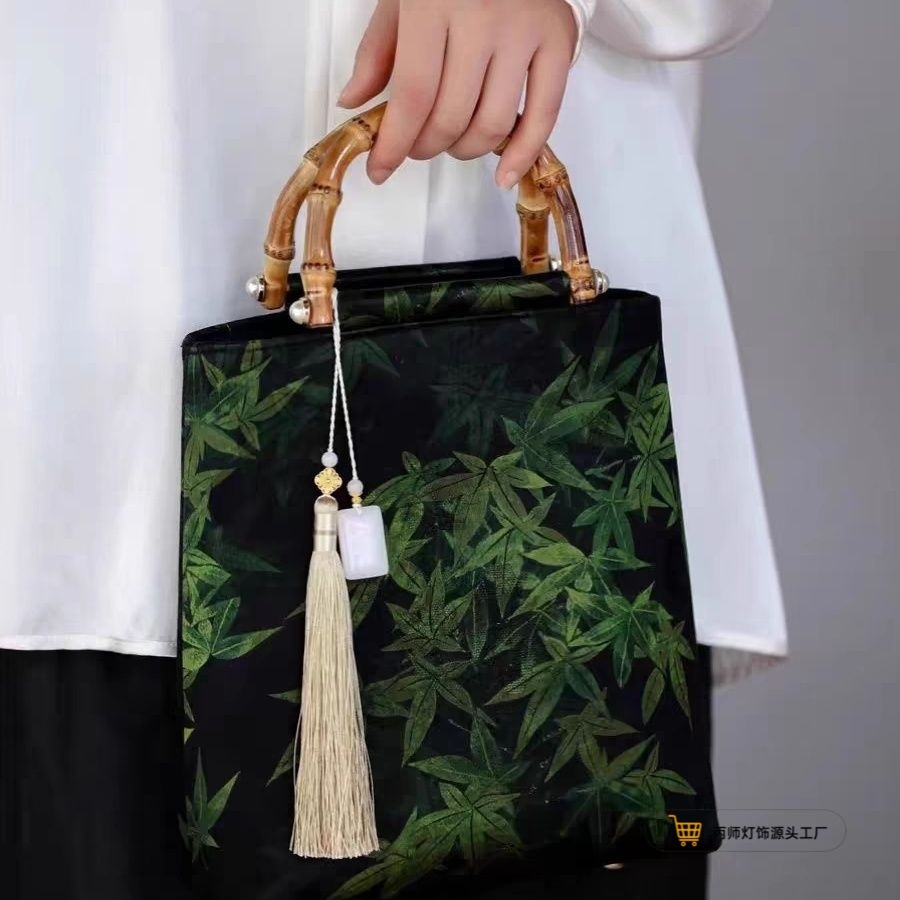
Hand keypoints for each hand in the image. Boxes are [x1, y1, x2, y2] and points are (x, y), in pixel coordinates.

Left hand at [338, 0, 577, 187]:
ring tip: (453, 143)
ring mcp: (523, 32)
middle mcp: (482, 18)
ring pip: (491, 125)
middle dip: (425, 148)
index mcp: (433, 3)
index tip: (380, 169)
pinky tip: (505, 176)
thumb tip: (353, 103)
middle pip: (450, 117)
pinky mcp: (558, 42)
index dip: (394, 144)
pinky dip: (523, 155)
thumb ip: (376, 51)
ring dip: (465, 151)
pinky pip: (543, 115)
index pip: (413, 95)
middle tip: (416, 147)